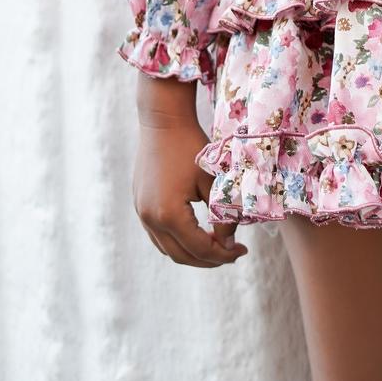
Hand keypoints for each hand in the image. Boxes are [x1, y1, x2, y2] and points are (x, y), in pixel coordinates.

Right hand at [133, 97, 247, 268]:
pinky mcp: (140, 206)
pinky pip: (159, 236)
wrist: (163, 121)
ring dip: (193, 253)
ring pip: (168, 249)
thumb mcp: (212, 180)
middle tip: (232, 252)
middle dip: (209, 259)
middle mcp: (151, 220)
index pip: (200, 249)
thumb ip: (222, 213)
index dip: (223, 254)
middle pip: (182, 256)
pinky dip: (178, 241)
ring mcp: (141, 214)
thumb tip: (229, 241)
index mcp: (169, 215)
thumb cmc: (191, 146)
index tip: (241, 250)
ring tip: (217, 246)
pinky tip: (197, 233)